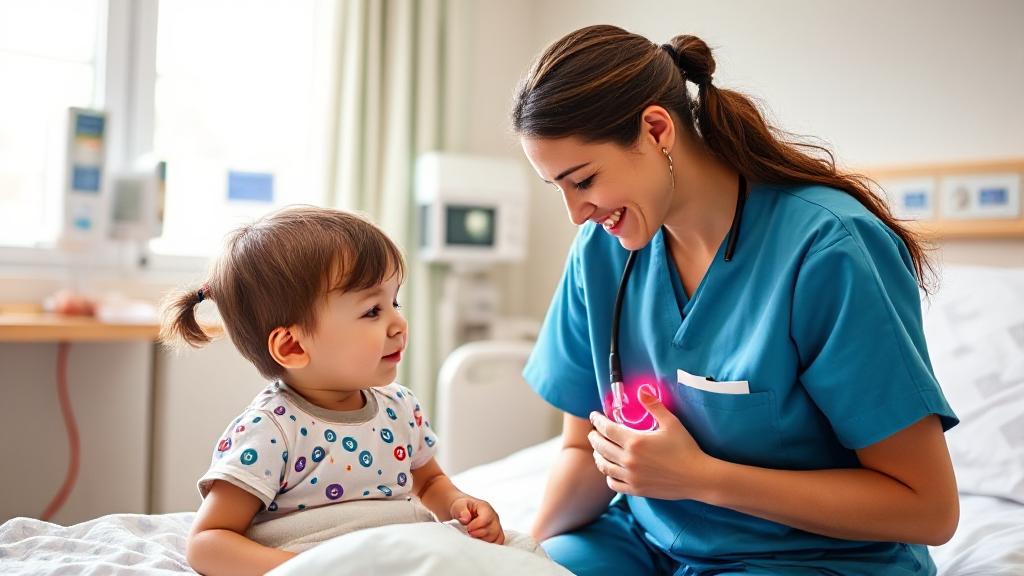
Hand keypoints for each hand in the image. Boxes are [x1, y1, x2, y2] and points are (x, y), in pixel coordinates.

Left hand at [450, 496, 504, 543]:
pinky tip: (479, 542)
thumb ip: (461, 510)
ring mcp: (496, 525)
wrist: (463, 511)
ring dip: (484, 540)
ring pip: (496, 537)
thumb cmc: (462, 508)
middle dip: (480, 534)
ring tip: (474, 537)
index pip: (487, 518)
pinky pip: (498, 541)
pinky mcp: (496, 533)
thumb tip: (465, 519)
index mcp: (485, 508)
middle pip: (494, 529)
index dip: (477, 525)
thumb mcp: (458, 505)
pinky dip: (490, 544)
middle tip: (469, 533)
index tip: (468, 528)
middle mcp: (493, 517)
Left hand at [588, 388, 715, 499]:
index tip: (594, 416)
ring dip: (598, 455)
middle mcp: (629, 460)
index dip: (597, 421)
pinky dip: (608, 475)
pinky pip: (613, 483)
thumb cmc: (686, 448)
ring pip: (604, 466)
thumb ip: (653, 406)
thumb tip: (641, 390)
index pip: (607, 429)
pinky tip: (610, 469)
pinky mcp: (636, 489)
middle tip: (593, 432)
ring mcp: (631, 476)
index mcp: (635, 441)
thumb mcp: (671, 423)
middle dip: (594, 437)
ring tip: (598, 449)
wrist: (697, 477)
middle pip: (601, 446)